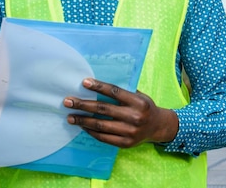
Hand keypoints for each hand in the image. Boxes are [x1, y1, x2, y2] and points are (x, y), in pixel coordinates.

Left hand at [63, 78, 177, 147]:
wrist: (158, 127)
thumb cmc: (145, 107)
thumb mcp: (139, 95)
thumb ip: (123, 92)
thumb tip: (98, 85)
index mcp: (138, 102)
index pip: (115, 92)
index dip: (98, 87)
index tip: (84, 82)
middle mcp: (134, 117)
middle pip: (103, 110)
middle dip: (83, 105)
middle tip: (68, 101)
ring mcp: (129, 132)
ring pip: (101, 125)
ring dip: (83, 121)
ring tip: (70, 117)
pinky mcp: (125, 144)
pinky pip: (104, 137)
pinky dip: (91, 132)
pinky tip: (82, 126)